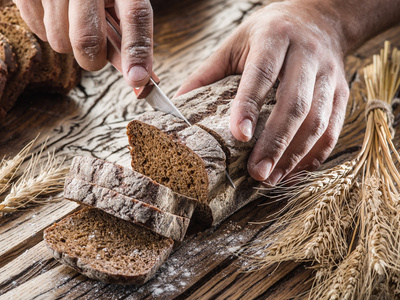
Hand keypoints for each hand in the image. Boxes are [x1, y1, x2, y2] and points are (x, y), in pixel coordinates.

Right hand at [14, 0, 152, 86]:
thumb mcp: (121, 3)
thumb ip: (129, 37)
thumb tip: (137, 76)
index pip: (135, 15)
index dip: (136, 50)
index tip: (138, 80)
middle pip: (87, 38)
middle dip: (93, 59)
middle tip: (95, 57)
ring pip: (59, 41)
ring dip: (69, 45)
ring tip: (74, 24)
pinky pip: (37, 30)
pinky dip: (49, 32)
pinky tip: (57, 16)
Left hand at [175, 1, 349, 183]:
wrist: (321, 18)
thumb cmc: (270, 34)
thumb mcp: (236, 43)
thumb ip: (208, 73)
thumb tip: (177, 105)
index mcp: (274, 38)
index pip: (261, 74)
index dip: (250, 106)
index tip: (239, 136)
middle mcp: (306, 54)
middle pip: (294, 103)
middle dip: (275, 142)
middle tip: (256, 173)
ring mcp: (329, 74)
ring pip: (318, 120)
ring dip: (294, 155)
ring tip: (271, 179)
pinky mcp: (342, 92)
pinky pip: (333, 128)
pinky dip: (314, 155)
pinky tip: (294, 172)